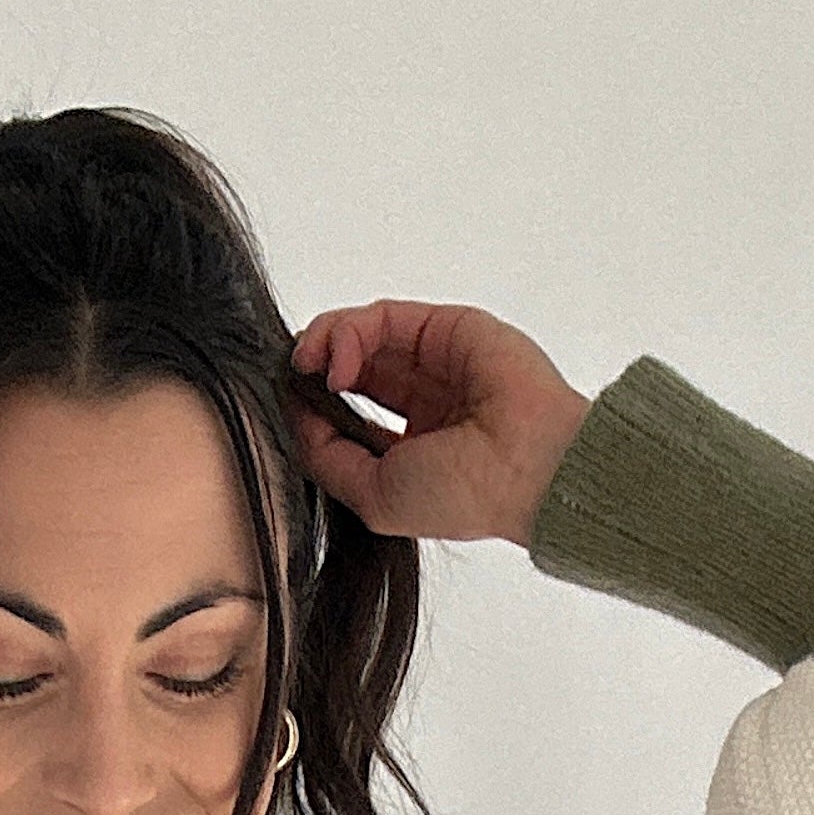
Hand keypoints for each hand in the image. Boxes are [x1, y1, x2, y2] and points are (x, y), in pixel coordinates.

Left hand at [285, 301, 589, 548]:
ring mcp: (432, 363)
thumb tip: (295, 412)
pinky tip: (337, 360)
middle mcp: (420, 403)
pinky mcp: (442, 327)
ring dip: (323, 345)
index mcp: (408, 450)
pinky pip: (380, 318)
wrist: (526, 465)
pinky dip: (347, 332)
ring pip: (359, 338)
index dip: (310, 407)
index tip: (286, 407)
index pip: (346, 415)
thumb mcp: (373, 496)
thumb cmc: (463, 495)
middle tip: (291, 377)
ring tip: (311, 366)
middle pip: (348, 370)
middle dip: (311, 370)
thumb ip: (328, 457)